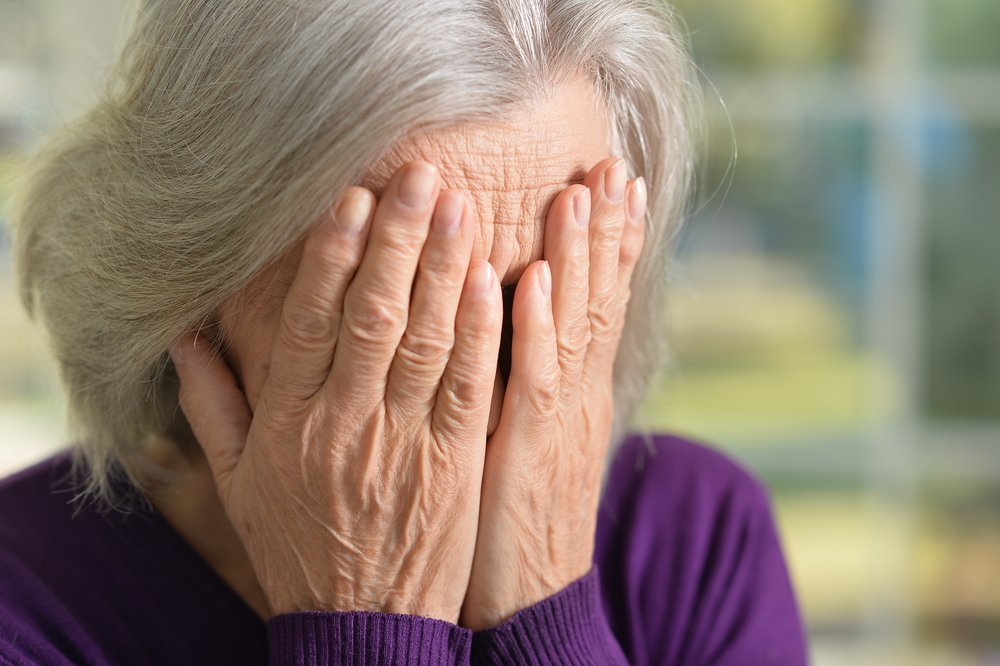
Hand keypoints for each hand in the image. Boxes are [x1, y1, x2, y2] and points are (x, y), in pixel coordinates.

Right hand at [171, 161, 501, 621]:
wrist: (360, 625)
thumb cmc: (296, 545)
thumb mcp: (237, 483)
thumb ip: (212, 405)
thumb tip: (185, 337)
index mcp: (290, 423)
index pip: (310, 324)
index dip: (330, 258)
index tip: (348, 200)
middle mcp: (347, 423)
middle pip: (373, 317)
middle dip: (396, 241)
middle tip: (417, 174)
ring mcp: (405, 441)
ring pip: (426, 341)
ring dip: (444, 269)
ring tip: (458, 206)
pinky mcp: (454, 461)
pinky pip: (468, 387)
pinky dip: (479, 332)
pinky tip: (492, 281)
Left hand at [460, 158, 646, 629]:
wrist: (532, 600)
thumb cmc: (522, 517)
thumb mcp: (537, 439)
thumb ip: (535, 381)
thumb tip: (522, 320)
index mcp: (578, 390)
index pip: (598, 300)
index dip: (609, 241)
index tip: (612, 180)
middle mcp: (578, 395)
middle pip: (597, 298)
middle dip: (604, 229)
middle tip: (611, 162)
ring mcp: (559, 422)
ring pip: (572, 326)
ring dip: (576, 257)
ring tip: (580, 191)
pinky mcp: (529, 452)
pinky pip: (532, 382)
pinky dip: (535, 329)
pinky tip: (533, 280)